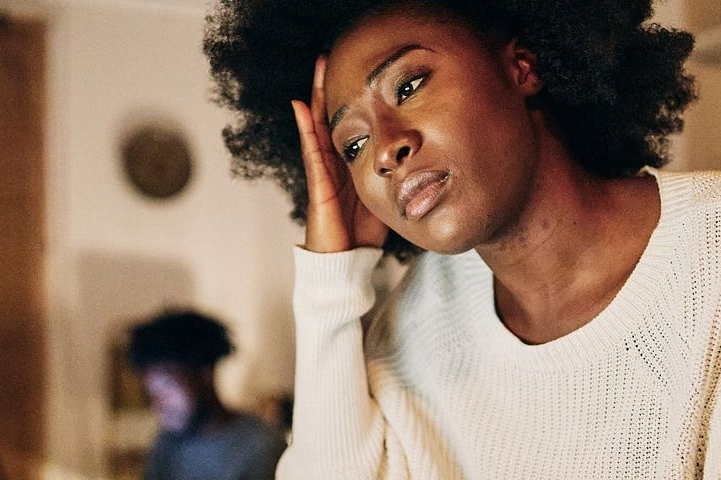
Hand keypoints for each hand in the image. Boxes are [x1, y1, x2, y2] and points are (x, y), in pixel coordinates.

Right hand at [291, 56, 387, 252]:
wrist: (346, 262)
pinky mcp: (318, 184)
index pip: (346, 124)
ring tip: (317, 69)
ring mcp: (322, 171)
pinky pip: (311, 151)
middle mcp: (332, 163)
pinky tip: (301, 107)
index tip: (354, 72)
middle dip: (328, 88)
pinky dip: (305, 127)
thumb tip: (418, 156)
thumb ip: (393, 174)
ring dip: (316, 96)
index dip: (348, 99)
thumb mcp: (384, 194)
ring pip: (317, 125)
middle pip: (328, 117)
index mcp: (348, 164)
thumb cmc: (364, 233)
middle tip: (328, 56)